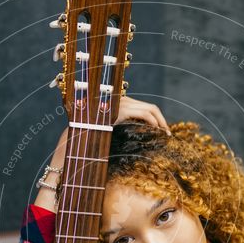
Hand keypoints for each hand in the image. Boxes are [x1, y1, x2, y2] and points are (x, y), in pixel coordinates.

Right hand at [51, 96, 169, 165]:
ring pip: (149, 109)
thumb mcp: (108, 134)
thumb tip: (137, 136)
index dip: (155, 118)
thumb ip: (121, 129)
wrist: (75, 141)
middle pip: (149, 107)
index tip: (162, 131)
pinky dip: (154, 122)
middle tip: (168, 134)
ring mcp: (119, 104)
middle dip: (161, 120)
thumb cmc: (88, 142)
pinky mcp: (120, 111)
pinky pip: (144, 114)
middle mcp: (119, 100)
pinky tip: (157, 132)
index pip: (142, 107)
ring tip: (165, 135)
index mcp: (117, 104)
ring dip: (160, 122)